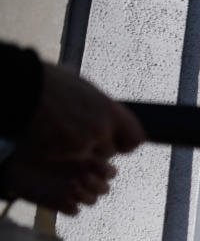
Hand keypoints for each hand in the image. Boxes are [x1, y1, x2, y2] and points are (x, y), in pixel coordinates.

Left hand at [0, 151, 115, 214]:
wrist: (18, 164)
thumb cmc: (40, 148)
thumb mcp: (58, 143)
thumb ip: (76, 147)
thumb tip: (90, 151)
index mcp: (88, 165)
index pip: (109, 172)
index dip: (107, 171)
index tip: (97, 165)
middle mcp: (85, 180)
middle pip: (104, 189)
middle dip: (97, 184)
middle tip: (83, 177)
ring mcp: (74, 193)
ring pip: (92, 201)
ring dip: (85, 196)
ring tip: (71, 187)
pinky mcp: (61, 204)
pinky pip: (73, 211)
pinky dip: (71, 207)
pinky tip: (64, 199)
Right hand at [23, 63, 144, 160]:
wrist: (22, 88)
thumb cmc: (52, 82)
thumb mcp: (86, 89)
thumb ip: (102, 107)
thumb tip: (112, 115)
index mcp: (110, 110)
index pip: (136, 139)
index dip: (127, 142)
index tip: (120, 142)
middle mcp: (100, 129)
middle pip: (110, 151)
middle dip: (99, 147)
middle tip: (83, 135)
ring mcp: (81, 143)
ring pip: (88, 157)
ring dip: (79, 150)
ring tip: (63, 131)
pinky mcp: (61, 153)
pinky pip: (66, 158)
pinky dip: (60, 151)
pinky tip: (50, 135)